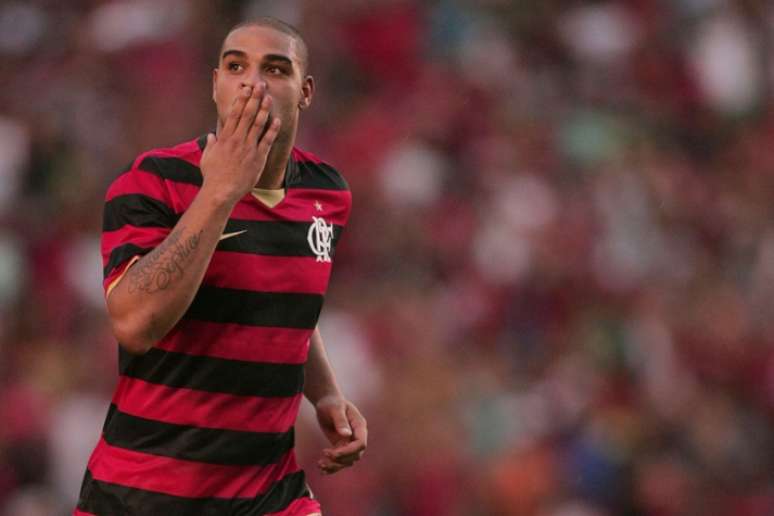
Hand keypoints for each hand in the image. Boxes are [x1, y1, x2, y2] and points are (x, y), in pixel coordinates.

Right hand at [199, 83, 281, 204]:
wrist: (221, 191)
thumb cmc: (213, 176)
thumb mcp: (207, 158)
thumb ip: (210, 145)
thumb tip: (210, 136)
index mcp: (225, 138)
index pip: (234, 114)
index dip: (241, 100)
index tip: (245, 88)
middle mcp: (237, 140)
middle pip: (247, 114)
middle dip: (254, 98)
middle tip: (259, 85)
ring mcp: (248, 148)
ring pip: (258, 124)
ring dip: (264, 109)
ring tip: (269, 97)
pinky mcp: (258, 158)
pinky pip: (266, 141)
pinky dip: (272, 130)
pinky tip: (277, 120)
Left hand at [314, 395, 366, 474]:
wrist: (326, 402)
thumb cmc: (331, 402)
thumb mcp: (335, 409)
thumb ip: (341, 421)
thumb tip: (346, 434)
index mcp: (359, 426)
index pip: (361, 444)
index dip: (349, 451)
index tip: (334, 453)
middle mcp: (357, 436)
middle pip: (355, 455)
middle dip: (341, 459)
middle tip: (325, 454)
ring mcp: (349, 442)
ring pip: (347, 461)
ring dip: (335, 466)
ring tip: (320, 465)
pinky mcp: (341, 446)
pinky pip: (340, 460)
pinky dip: (332, 466)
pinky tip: (321, 468)